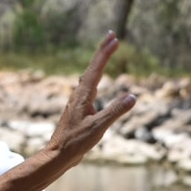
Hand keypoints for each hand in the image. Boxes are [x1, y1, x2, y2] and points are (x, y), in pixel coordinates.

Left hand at [46, 32, 134, 164]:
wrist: (58, 155)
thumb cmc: (75, 142)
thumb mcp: (98, 127)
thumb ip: (115, 112)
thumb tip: (133, 96)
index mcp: (83, 96)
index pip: (96, 69)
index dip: (105, 53)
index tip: (114, 39)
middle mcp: (79, 95)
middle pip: (92, 68)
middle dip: (102, 51)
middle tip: (112, 35)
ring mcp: (78, 102)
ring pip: (89, 76)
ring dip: (99, 63)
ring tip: (105, 52)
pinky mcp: (79, 110)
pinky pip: (89, 86)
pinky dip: (95, 76)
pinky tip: (95, 81)